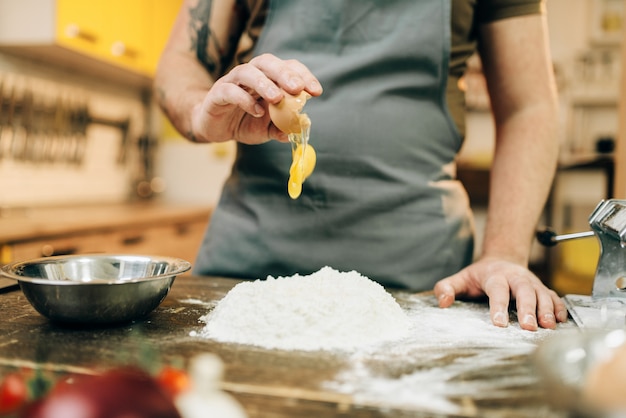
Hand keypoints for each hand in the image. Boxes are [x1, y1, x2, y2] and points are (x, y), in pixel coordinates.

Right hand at [190, 53, 322, 143]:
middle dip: (285, 73)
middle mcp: (251, 75)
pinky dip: (244, 99)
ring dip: (264, 83)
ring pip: (247, 72)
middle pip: (267, 62)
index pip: (288, 68)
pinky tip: (257, 112)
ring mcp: (232, 82)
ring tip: (277, 98)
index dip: (304, 76)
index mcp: (268, 78)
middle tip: (298, 88)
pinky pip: (230, 91)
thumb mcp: (267, 129)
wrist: (215, 128)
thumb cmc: (244, 122)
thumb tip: (300, 129)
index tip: (316, 92)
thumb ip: (282, 128)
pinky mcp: (217, 93)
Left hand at [433, 257, 567, 330]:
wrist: (502, 260)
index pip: (497, 291)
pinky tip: (560, 320)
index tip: (499, 323)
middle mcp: (516, 278)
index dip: (498, 307)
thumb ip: (447, 288)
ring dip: (547, 309)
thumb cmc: (480, 274)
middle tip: (529, 327)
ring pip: (542, 294)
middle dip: (528, 309)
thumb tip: (442, 302)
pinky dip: (559, 307)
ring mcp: (531, 283)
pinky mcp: (542, 289)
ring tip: (548, 326)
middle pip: (525, 291)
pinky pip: (554, 296)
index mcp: (495, 276)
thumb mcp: (460, 278)